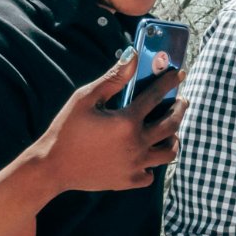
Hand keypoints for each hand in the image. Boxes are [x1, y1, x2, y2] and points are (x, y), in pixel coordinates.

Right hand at [34, 57, 182, 190]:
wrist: (52, 167)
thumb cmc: (66, 129)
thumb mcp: (86, 98)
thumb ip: (113, 78)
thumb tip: (134, 54)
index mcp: (127, 121)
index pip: (157, 96)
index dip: (170, 82)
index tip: (179, 73)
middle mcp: (137, 144)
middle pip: (171, 124)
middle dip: (180, 109)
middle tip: (182, 101)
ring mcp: (135, 165)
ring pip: (169, 152)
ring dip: (173, 138)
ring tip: (171, 130)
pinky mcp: (130, 181)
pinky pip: (151, 173)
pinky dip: (152, 163)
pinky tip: (147, 155)